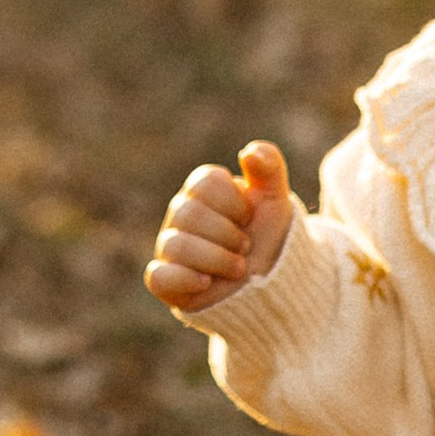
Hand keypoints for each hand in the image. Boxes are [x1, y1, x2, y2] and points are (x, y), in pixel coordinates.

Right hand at [146, 143, 294, 317]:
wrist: (273, 281)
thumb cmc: (269, 236)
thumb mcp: (276, 199)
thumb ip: (269, 165)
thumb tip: (247, 153)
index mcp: (202, 191)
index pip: (206, 183)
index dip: (235, 204)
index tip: (249, 217)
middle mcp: (180, 215)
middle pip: (190, 214)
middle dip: (229, 234)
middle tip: (246, 247)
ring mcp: (170, 247)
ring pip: (178, 246)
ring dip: (218, 260)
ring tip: (238, 268)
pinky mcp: (166, 281)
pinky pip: (159, 276)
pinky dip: (186, 279)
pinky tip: (207, 282)